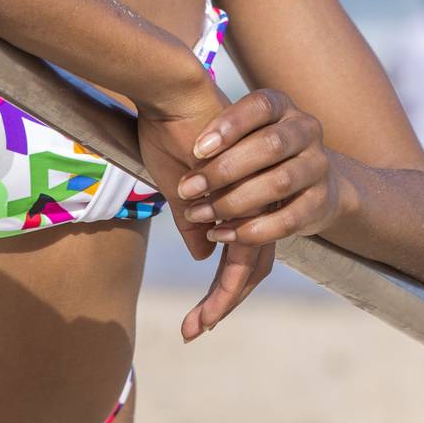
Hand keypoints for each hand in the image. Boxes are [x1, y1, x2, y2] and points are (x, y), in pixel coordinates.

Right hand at [137, 83, 276, 340]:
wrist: (175, 92)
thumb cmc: (173, 128)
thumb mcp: (179, 183)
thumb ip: (194, 218)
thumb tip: (206, 254)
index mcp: (237, 192)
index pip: (240, 246)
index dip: (223, 281)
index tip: (200, 314)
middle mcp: (249, 198)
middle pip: (250, 261)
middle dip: (226, 299)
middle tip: (198, 329)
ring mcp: (249, 199)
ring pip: (247, 264)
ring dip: (223, 301)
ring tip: (199, 327)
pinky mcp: (243, 200)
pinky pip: (241, 254)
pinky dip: (224, 285)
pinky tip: (209, 308)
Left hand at [174, 87, 341, 246]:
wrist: (312, 175)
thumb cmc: (259, 150)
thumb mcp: (240, 134)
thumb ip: (216, 144)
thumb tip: (182, 165)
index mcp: (282, 107)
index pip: (260, 107)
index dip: (230, 125)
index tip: (196, 149)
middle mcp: (305, 130)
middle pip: (270, 146)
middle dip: (225, 170)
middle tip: (187, 189)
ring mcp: (317, 165)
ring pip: (279, 184)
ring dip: (234, 203)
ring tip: (198, 214)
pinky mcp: (320, 201)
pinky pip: (288, 220)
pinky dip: (252, 230)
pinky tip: (222, 234)